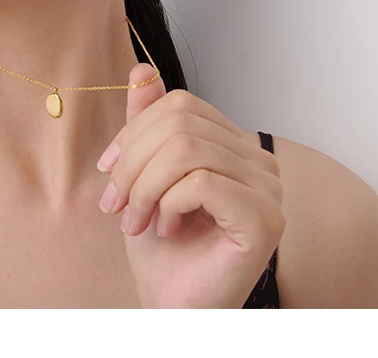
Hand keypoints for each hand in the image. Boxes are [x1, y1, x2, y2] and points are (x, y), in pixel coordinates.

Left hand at [96, 62, 285, 307]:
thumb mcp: (143, 176)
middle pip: (181, 124)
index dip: (137, 130)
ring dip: (145, 187)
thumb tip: (141, 69)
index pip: (182, 105)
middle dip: (134, 162)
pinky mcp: (265, 219)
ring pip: (187, 151)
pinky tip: (166, 228)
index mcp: (235, 145)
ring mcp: (268, 189)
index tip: (108, 170)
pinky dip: (168, 203)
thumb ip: (148, 124)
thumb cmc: (163, 250)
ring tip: (135, 219)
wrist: (174, 307)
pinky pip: (202, 182)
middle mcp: (260, 161)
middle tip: (117, 204)